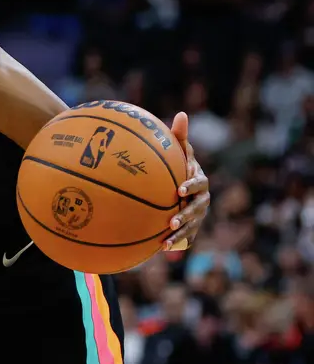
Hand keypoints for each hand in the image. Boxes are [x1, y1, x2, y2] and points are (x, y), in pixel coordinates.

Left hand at [164, 111, 209, 251]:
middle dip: (186, 216)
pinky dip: (175, 243)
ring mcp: (197, 214)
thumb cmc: (178, 164)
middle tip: (171, 221)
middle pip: (197, 209)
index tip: (179, 190)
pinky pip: (185, 236)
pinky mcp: (191, 226)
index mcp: (199, 180)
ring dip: (180, 234)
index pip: (198, 183)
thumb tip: (182, 113)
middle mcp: (202, 199)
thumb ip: (179, 136)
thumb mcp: (179, 150)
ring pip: (191, 226)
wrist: (182, 185)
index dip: (190, 186)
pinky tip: (160, 249)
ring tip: (165, 241)